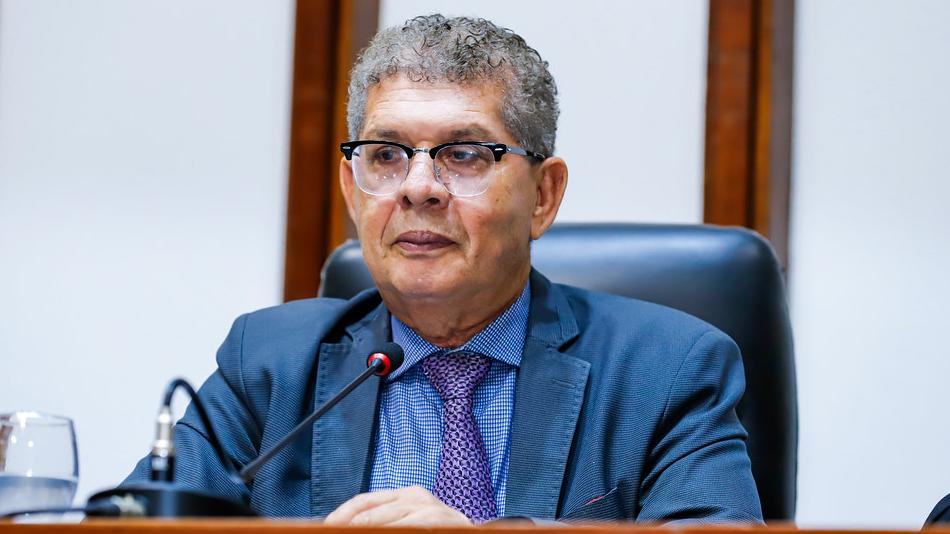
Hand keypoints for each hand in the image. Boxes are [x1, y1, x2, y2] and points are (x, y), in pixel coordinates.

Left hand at [324, 486, 472, 526]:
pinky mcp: (434, 518)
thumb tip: (348, 526)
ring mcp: (427, 507)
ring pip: (380, 520)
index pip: (363, 501)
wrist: (472, 533)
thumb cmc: (437, 532)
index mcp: (405, 495)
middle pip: (367, 510)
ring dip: (361, 529)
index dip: (341, 515)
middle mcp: (415, 496)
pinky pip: (403, 527)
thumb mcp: (409, 524)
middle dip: (345, 524)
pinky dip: (386, 532)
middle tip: (329, 532)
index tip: (324, 527)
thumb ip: (385, 523)